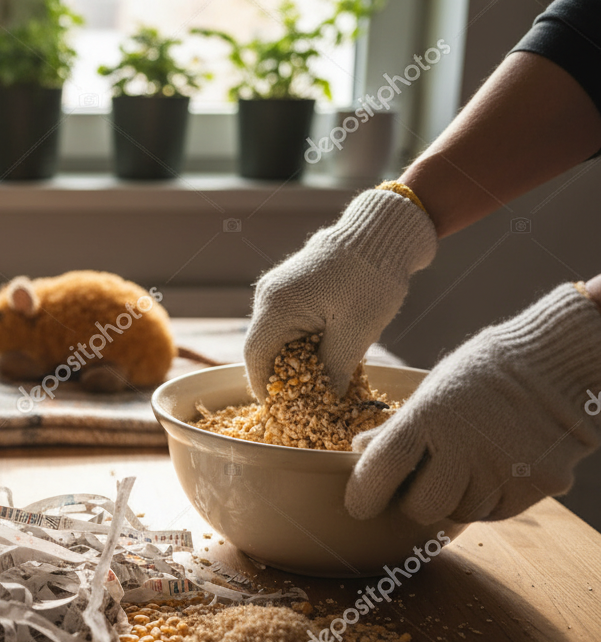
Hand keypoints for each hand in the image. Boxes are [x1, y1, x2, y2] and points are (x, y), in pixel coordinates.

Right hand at [244, 189, 436, 398]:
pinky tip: (327, 349)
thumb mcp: (356, 332)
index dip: (266, 388)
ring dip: (296, 357)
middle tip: (306, 397)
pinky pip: (290, 320)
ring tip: (321, 376)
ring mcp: (281, 287)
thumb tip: (325, 400)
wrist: (387, 230)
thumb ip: (333, 369)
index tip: (281, 409)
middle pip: (265, 347)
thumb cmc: (372, 278)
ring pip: (278, 334)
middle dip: (284, 375)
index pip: (256, 358)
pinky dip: (303, 339)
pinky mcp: (296, 283)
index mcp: (277, 307)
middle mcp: (269, 295)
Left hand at [346, 284, 600, 522]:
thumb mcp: (433, 390)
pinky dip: (490, 500)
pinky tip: (496, 469)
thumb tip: (361, 451)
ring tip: (470, 465)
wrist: (559, 361)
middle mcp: (464, 445)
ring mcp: (503, 467)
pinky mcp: (537, 484)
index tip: (359, 505)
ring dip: (457, 500)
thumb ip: (401, 427)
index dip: (363, 494)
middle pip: (422, 507)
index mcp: (429, 415)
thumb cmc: (485, 374)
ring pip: (461, 514)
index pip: (381, 469)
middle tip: (424, 483)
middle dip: (417, 501)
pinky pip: (497, 512)